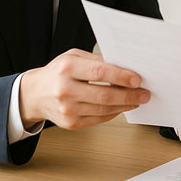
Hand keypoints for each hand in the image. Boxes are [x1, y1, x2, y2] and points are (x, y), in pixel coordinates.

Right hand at [19, 48, 149, 129]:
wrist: (35, 94)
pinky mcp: (70, 123)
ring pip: (104, 109)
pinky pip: (99, 119)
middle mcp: (65, 90)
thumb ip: (97, 61)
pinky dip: (114, 112)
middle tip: (144, 93)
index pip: (100, 72)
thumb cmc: (57, 72)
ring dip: (125, 105)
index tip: (137, 79)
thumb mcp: (74, 57)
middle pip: (104, 94)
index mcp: (67, 68)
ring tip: (137, 99)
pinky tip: (122, 106)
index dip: (121, 76)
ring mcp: (67, 109)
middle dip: (129, 95)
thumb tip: (125, 68)